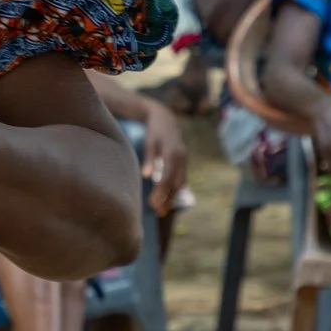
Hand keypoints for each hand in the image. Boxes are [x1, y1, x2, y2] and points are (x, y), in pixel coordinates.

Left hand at [136, 97, 189, 215]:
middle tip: (158, 212)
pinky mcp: (184, 161)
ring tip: (163, 210)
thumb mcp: (150, 142)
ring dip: (173, 197)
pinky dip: (176, 189)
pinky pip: (182, 178)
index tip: (153, 205)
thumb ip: (149, 158)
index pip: (167, 178)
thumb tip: (145, 176)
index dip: (161, 193)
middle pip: (176, 183)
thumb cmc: (155, 130)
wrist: (166, 117)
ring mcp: (185, 159)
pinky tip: (169, 197)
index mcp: (173, 153)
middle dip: (168, 199)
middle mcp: (181, 158)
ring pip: (181, 182)